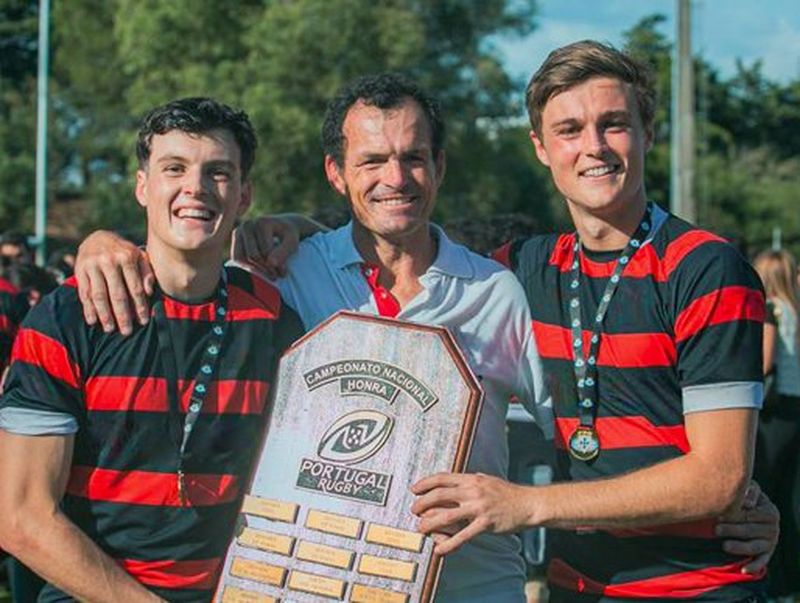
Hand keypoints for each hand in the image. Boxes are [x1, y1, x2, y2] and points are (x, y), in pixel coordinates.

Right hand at [74, 231, 154, 335]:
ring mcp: (92, 265)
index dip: (140, 306)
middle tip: (126, 331)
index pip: (135, 287)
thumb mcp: (139, 256)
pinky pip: (84, 292)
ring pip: (99, 295)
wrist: (97, 237)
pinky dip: (88, 308)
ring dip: (105, 314)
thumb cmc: (124, 252)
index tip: (143, 321)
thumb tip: (149, 292)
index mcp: (127, 257)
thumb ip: (147, 272)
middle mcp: (109, 260)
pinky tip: (93, 320)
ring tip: (110, 329)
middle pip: (117, 294)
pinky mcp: (80, 270)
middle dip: (123, 315)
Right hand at [231, 216, 299, 278]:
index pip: (266, 252)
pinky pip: (237, 258)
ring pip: (242, 258)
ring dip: (255, 270)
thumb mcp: (292, 242)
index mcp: (263, 223)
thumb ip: (283, 252)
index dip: (276, 266)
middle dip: (266, 269)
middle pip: (253, 255)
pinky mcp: (235, 239)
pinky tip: (260, 270)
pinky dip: (248, 266)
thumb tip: (271, 263)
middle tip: (277, 276)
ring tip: (270, 274)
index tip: (285, 273)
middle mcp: (248, 224)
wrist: (281, 226)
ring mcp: (239, 231)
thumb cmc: (288, 235)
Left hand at [410, 472, 530, 555]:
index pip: (443, 478)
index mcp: (472, 479)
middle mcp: (473, 491)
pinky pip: (463, 536)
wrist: (528, 504)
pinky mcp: (485, 524)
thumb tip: (453, 481)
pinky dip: (449, 544)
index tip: (414, 489)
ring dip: (430, 523)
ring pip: (447, 516)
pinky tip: (440, 550)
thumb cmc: (507, 493)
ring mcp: (479, 507)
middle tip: (414, 510)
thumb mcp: (486, 480)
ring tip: (421, 529)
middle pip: (440, 495)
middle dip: (422, 503)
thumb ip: (469, 481)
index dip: (425, 483)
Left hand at [716, 481, 778, 573]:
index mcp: (769, 511)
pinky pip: (761, 561)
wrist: (751, 509)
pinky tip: (744, 570)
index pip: (750, 515)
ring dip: (740, 547)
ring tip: (724, 545)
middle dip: (732, 530)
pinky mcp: (766, 553)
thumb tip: (746, 503)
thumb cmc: (746, 496)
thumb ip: (749, 491)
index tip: (719, 515)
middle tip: (716, 529)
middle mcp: (772, 528)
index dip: (734, 515)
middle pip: (749, 530)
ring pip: (754, 547)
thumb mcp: (749, 489)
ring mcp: (770, 541)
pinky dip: (754, 566)